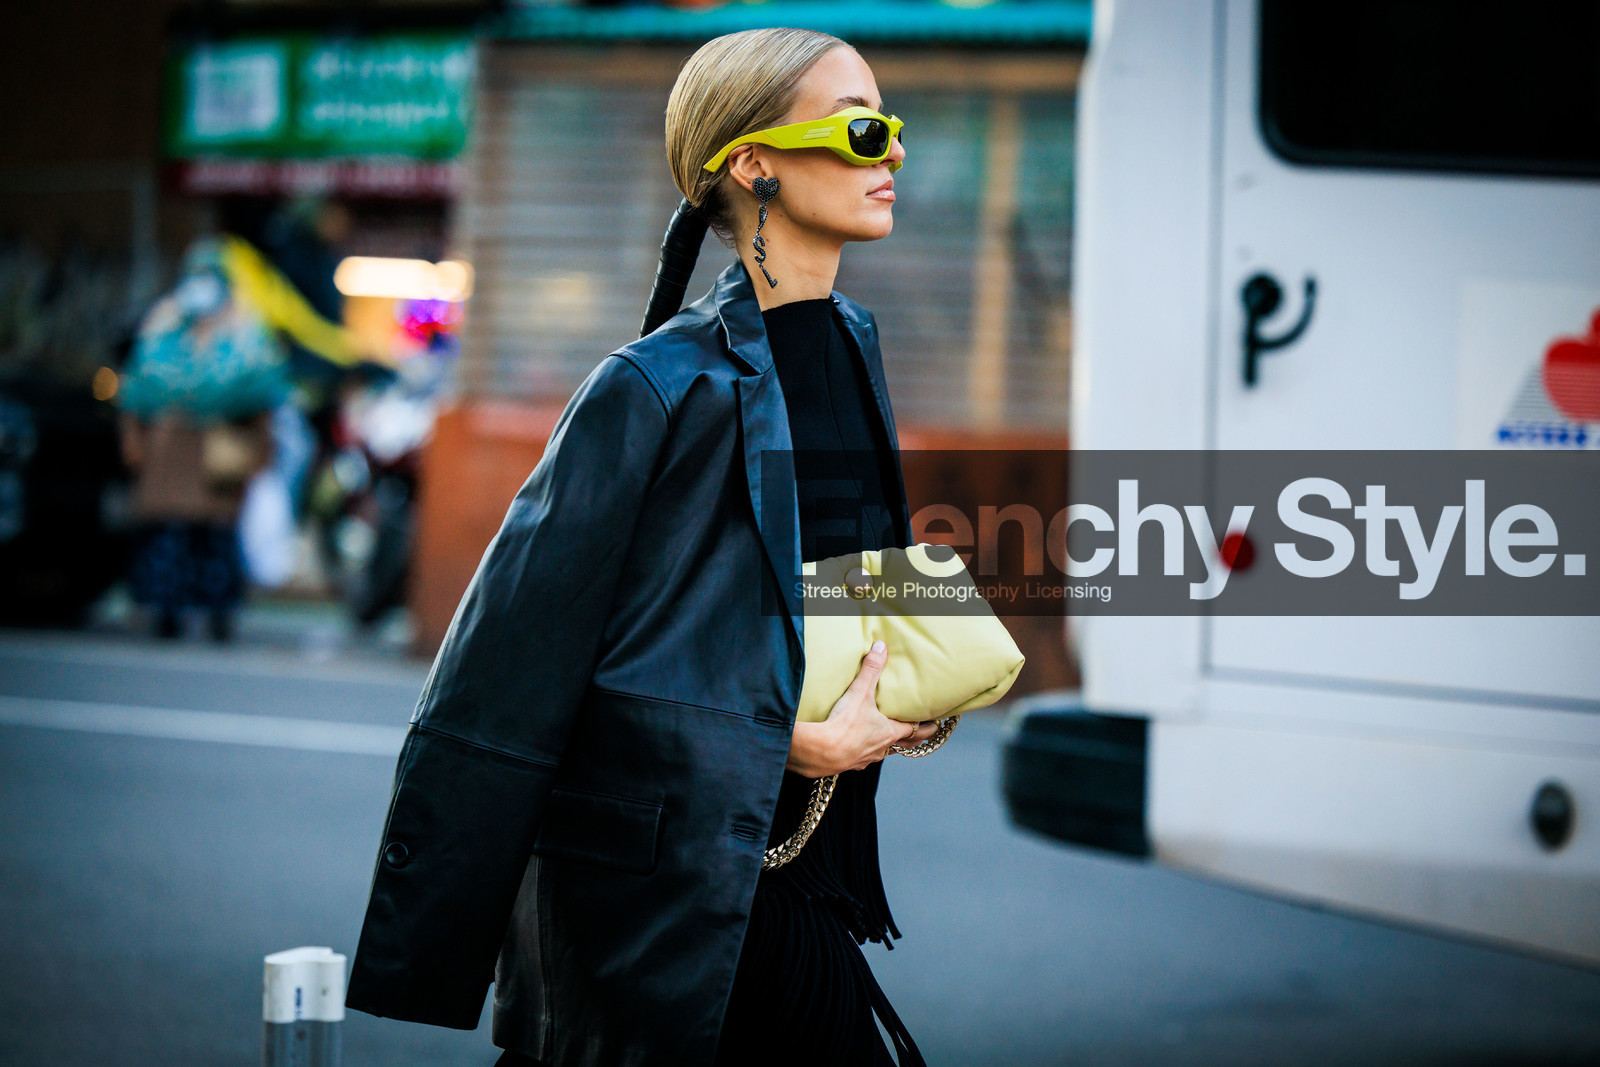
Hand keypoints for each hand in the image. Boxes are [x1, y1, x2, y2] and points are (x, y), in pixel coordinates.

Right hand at [784, 640, 935, 776]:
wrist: (821, 752)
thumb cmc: (845, 724)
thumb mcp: (860, 693)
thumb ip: (871, 669)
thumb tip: (881, 647)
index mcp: (889, 732)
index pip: (915, 730)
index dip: (926, 726)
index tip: (935, 724)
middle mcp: (881, 748)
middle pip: (904, 745)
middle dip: (914, 740)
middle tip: (924, 735)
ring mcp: (866, 758)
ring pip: (884, 753)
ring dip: (889, 746)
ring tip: (890, 739)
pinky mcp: (850, 764)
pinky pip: (864, 758)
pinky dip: (866, 752)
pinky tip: (859, 747)